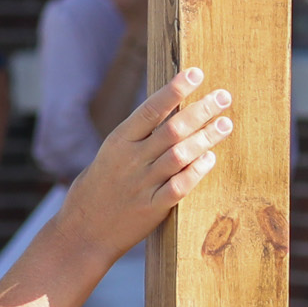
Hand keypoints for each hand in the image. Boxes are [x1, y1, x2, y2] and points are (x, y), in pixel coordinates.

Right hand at [55, 68, 234, 260]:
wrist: (81, 233)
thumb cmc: (96, 190)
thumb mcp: (109, 156)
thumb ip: (136, 138)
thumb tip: (169, 113)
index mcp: (118, 143)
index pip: (150, 109)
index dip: (174, 90)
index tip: (196, 73)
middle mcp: (131, 160)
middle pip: (171, 130)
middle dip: (200, 110)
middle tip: (224, 96)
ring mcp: (142, 185)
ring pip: (179, 155)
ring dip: (205, 138)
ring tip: (226, 124)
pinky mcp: (151, 209)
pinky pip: (179, 187)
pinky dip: (196, 172)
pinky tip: (211, 159)